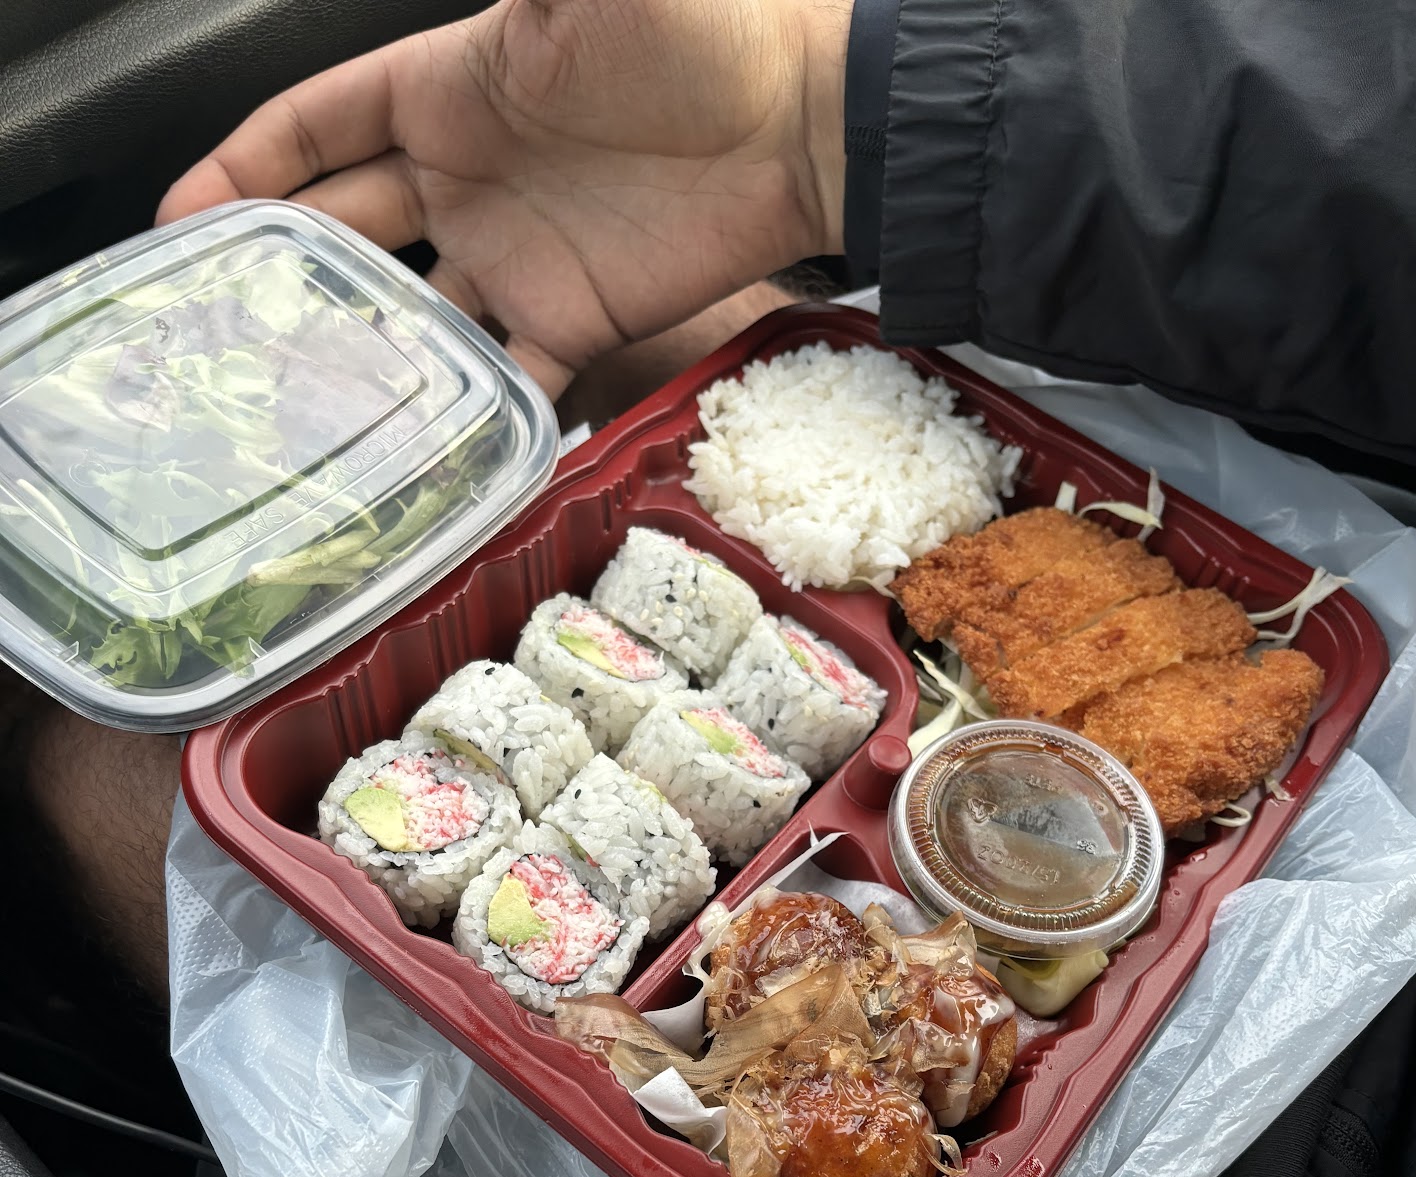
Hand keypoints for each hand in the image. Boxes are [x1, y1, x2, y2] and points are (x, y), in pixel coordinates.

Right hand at [158, 0, 849, 397]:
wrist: (796, 120)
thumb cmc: (697, 27)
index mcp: (443, 92)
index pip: (316, 128)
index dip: (245, 166)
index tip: (182, 215)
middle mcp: (464, 181)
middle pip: (345, 232)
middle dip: (281, 274)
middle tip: (216, 329)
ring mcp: (514, 259)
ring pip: (410, 320)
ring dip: (356, 359)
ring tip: (292, 409)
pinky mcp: (571, 322)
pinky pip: (503, 382)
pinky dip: (468, 424)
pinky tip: (418, 457)